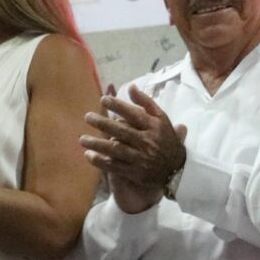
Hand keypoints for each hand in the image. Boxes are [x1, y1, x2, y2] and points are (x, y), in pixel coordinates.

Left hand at [82, 85, 186, 215]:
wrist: (177, 170)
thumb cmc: (166, 140)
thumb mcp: (162, 119)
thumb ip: (146, 102)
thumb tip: (130, 87)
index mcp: (154, 127)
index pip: (134, 114)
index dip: (118, 106)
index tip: (103, 100)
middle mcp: (148, 142)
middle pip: (122, 131)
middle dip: (103, 124)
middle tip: (87, 117)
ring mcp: (141, 158)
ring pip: (116, 150)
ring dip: (97, 144)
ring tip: (82, 139)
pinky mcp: (136, 172)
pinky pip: (115, 166)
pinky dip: (101, 161)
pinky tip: (88, 155)